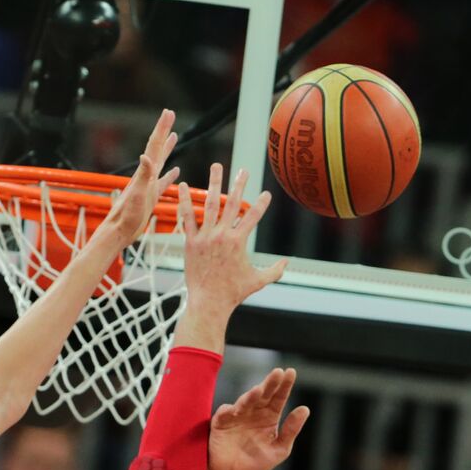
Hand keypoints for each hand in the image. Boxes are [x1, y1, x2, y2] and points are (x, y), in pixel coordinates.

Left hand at [104, 108, 179, 244]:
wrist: (119, 232)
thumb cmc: (127, 216)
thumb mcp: (138, 195)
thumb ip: (142, 176)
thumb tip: (146, 156)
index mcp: (144, 174)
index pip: (154, 146)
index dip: (161, 129)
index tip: (168, 112)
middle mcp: (145, 176)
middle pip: (157, 148)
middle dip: (164, 131)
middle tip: (170, 115)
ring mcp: (148, 186)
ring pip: (160, 162)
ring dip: (166, 149)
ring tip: (174, 136)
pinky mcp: (150, 197)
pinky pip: (162, 182)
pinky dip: (169, 175)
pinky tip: (175, 171)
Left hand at [179, 164, 286, 318]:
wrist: (209, 303)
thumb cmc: (233, 294)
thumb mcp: (258, 282)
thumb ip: (274, 271)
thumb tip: (287, 262)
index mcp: (239, 242)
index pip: (253, 216)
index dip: (261, 203)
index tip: (266, 194)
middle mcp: (222, 235)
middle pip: (233, 203)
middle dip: (240, 184)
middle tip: (243, 170)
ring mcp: (205, 237)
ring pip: (211, 204)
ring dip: (214, 183)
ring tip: (216, 166)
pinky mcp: (191, 242)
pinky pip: (187, 218)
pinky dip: (185, 201)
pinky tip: (183, 186)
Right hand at [205, 369, 308, 469]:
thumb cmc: (256, 464)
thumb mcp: (279, 449)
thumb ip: (291, 430)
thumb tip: (305, 409)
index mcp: (269, 417)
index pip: (278, 398)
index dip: (285, 385)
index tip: (291, 372)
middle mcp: (254, 412)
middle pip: (264, 394)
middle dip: (270, 383)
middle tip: (278, 373)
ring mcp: (237, 416)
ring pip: (246, 401)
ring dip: (252, 395)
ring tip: (260, 390)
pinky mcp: (221, 422)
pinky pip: (225, 412)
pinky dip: (230, 410)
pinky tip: (237, 409)